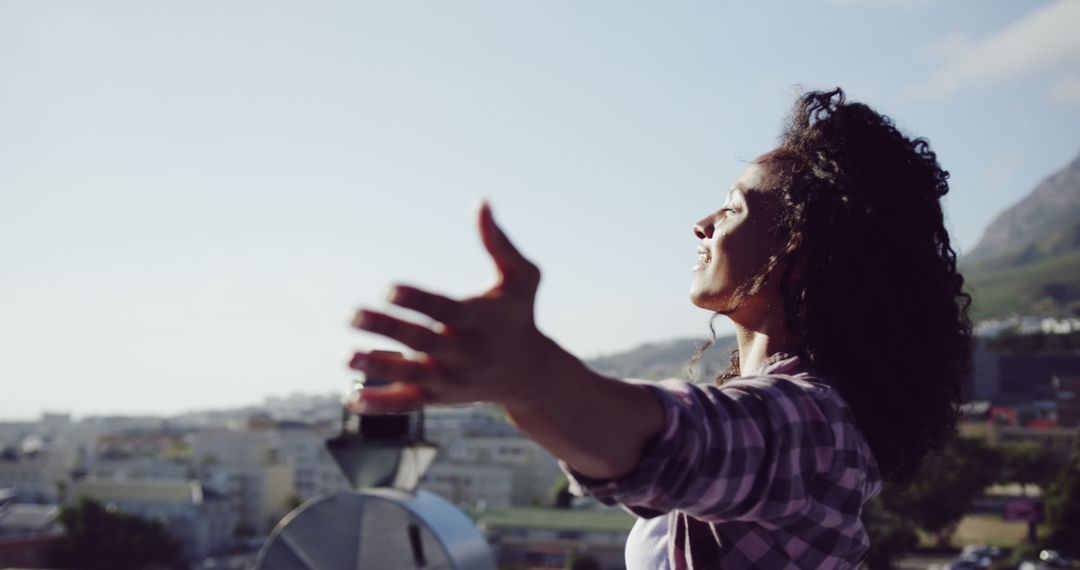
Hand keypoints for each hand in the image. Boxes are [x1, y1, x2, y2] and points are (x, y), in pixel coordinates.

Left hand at [347, 201, 549, 410]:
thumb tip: (481, 202)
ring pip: (411, 375)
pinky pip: (408, 402)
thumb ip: (500, 243)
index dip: (416, 300)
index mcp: (481, 320)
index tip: (387, 288)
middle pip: (422, 342)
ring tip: (347, 356)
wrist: (530, 373)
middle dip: (387, 329)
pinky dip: (380, 403)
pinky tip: (351, 398)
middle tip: (352, 315)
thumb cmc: (519, 314)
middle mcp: (466, 351)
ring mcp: (452, 378)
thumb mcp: (522, 277)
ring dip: (377, 367)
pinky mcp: (441, 396)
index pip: (445, 310)